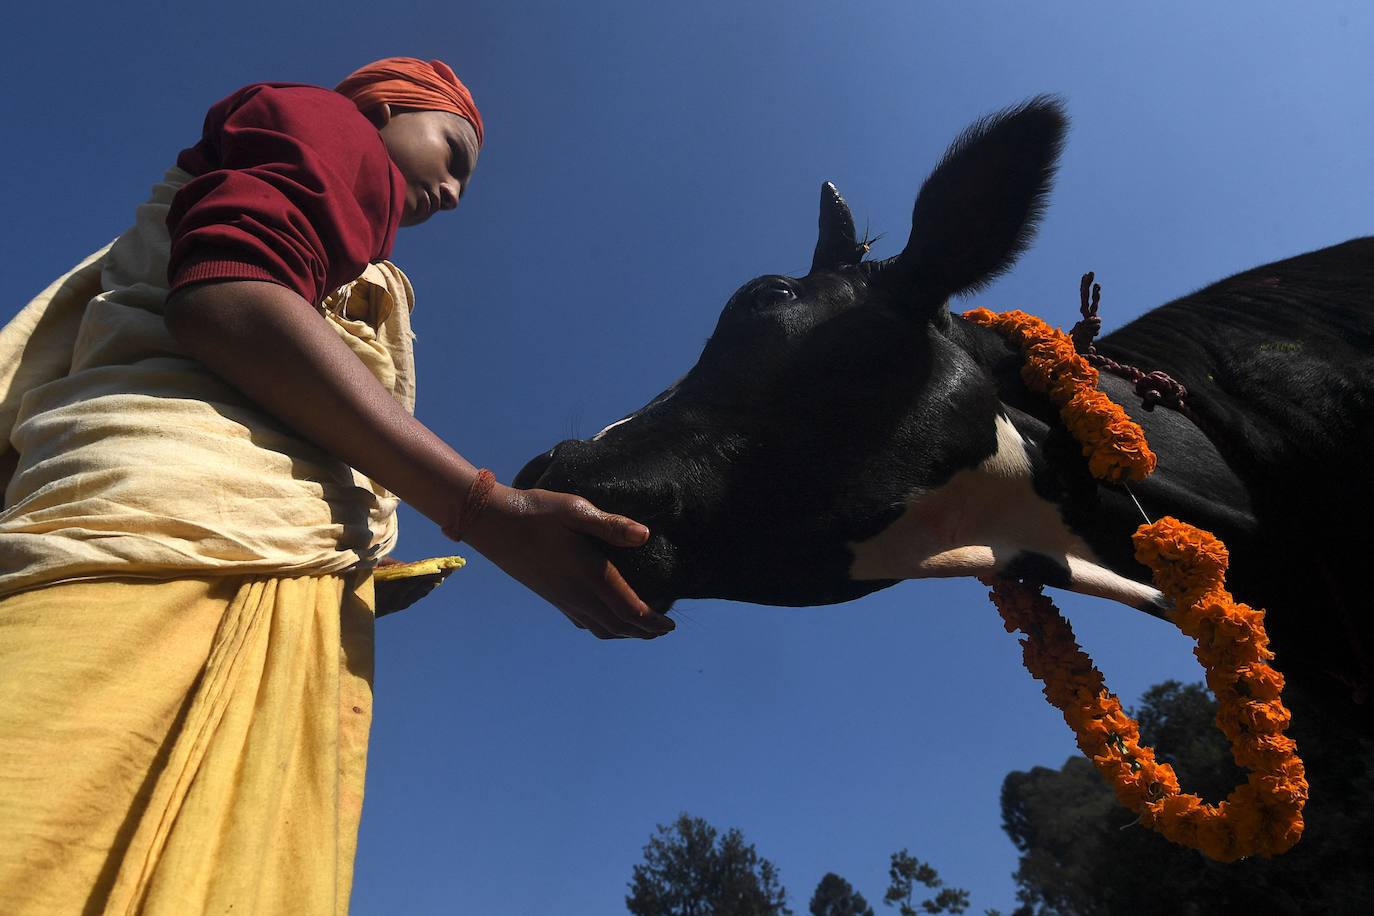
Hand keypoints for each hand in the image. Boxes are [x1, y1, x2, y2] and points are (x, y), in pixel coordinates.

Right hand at [461, 484, 674, 638]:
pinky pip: (583, 622)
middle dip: (643, 632)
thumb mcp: (574, 510)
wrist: (491, 523)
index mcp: (588, 574)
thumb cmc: (535, 511)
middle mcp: (576, 593)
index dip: (651, 621)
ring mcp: (561, 598)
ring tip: (641, 629)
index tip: (670, 626)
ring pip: (600, 628)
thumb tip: (644, 535)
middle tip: (663, 630)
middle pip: (617, 625)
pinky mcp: (550, 596)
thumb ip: (610, 525)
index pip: (628, 609)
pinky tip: (605, 619)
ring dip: (624, 632)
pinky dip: (603, 627)